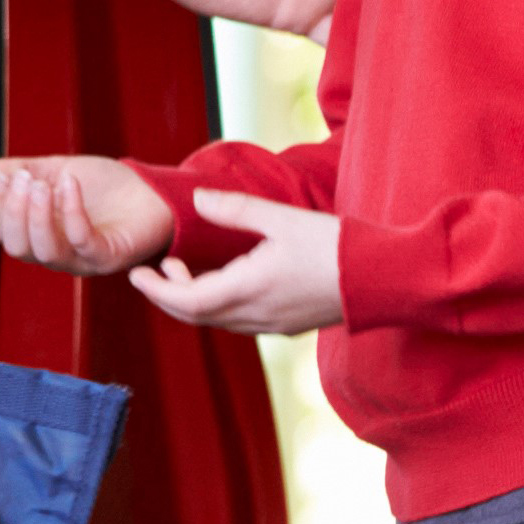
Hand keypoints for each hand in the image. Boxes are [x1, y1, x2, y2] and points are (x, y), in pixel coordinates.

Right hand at [0, 156, 172, 274]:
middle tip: (24, 180)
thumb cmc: (105, 186)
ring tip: (42, 185)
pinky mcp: (107, 256)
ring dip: (36, 215)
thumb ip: (19, 172)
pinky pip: (80, 240)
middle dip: (13, 210)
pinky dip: (70, 211)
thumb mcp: (55, 171)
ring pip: (42, 251)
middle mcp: (54, 252)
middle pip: (16, 246)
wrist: (152, 190)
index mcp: (36, 234)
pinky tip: (69, 184)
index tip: (4, 177)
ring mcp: (81, 258)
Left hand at [129, 189, 345, 334]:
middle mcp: (257, 316)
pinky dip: (217, 305)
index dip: (155, 290)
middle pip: (195, 316)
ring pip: (217, 320)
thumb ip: (236, 209)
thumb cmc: (338, 245)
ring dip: (192, 300)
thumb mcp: (284, 219)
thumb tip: (195, 198)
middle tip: (153, 270)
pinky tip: (221, 281)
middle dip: (167, 295)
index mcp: (250, 290)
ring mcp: (274, 325)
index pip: (186, 301)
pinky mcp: (288, 325)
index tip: (135, 274)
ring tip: (182, 270)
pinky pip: (239, 321)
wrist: (388, 278)